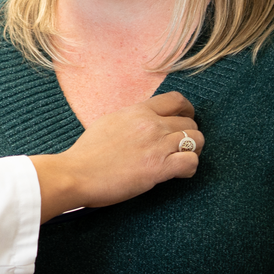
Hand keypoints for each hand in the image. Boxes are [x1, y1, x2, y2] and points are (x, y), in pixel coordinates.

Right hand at [30, 91, 201, 219]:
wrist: (76, 174)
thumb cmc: (86, 154)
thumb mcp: (107, 123)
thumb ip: (130, 119)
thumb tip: (141, 121)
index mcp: (137, 112)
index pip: (175, 99)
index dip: (186, 110)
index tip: (185, 119)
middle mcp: (151, 124)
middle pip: (190, 122)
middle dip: (189, 134)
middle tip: (182, 147)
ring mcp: (157, 145)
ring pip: (197, 140)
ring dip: (193, 151)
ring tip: (182, 160)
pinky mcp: (159, 168)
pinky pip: (191, 162)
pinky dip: (190, 168)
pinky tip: (180, 173)